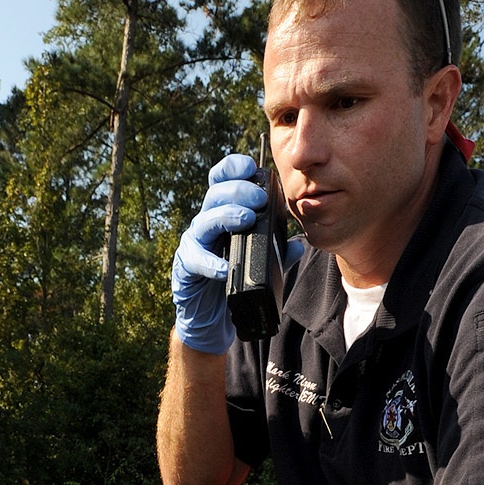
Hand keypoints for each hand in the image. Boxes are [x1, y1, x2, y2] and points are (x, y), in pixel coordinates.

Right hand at [172, 153, 264, 354]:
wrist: (210, 318)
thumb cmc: (232, 282)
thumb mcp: (259, 264)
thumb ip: (277, 253)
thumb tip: (298, 244)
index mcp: (223, 214)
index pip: (224, 180)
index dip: (234, 168)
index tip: (252, 166)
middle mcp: (206, 223)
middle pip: (216, 194)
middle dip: (238, 190)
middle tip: (259, 198)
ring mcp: (195, 244)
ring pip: (205, 221)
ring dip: (226, 216)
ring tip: (246, 220)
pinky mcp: (186, 267)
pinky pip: (195, 259)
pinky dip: (211, 263)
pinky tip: (225, 267)